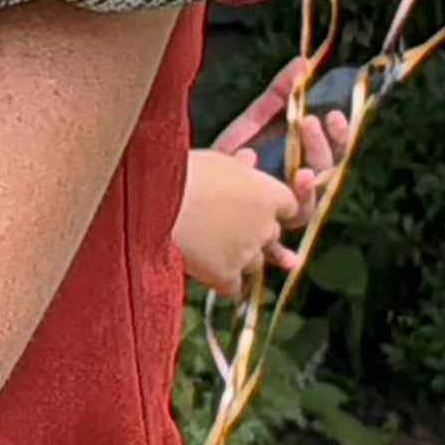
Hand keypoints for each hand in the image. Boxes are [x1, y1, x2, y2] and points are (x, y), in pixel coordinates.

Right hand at [176, 149, 304, 295]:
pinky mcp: (226, 275)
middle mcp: (266, 226)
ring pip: (254, 262)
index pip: (290, 206)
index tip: (253, 206)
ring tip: (207, 245)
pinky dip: (222, 280)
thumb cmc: (181, 172)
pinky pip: (233, 286)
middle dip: (253, 233)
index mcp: (268, 194)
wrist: (154, 201)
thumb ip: (238, 166)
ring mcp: (248, 254)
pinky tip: (205, 270)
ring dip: (237, 257)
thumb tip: (250, 159)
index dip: (270, 207)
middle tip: (225, 227)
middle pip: (271, 236)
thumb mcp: (214, 160)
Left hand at [205, 57, 356, 266]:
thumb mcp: (251, 124)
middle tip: (313, 124)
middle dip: (322, 150)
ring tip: (302, 172)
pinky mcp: (255, 238)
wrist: (179, 188)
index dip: (337, 135)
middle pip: (324, 176)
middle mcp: (290, 192)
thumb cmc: (222, 157)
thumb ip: (277, 95)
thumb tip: (303, 62)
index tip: (332, 114)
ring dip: (310, 190)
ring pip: (305, 210)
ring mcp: (275, 216)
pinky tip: (288, 256)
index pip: (330, 151)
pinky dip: (283, 253)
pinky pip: (274, 251)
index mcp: (295, 164)